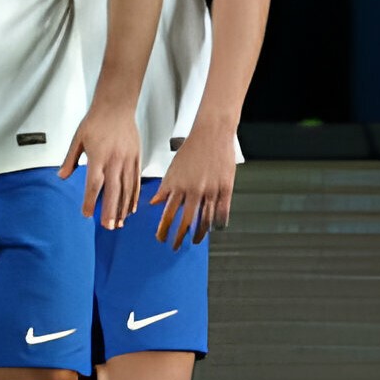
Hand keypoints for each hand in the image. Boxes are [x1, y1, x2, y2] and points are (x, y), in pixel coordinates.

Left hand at [62, 102, 141, 230]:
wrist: (116, 106)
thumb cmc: (96, 121)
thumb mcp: (78, 139)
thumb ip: (69, 160)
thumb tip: (61, 176)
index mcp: (98, 157)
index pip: (94, 184)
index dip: (90, 201)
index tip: (87, 214)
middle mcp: (114, 160)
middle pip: (113, 190)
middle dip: (111, 211)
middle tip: (108, 226)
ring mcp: (128, 160)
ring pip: (127, 188)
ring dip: (123, 207)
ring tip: (120, 222)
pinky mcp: (136, 157)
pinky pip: (136, 180)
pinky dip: (134, 195)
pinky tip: (132, 207)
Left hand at [149, 122, 236, 247]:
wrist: (211, 134)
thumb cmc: (191, 149)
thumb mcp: (172, 168)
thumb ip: (165, 188)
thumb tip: (154, 204)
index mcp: (178, 185)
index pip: (168, 214)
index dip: (164, 229)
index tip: (160, 238)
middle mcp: (193, 190)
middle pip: (185, 221)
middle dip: (178, 236)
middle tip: (174, 246)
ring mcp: (210, 190)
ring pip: (204, 220)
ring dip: (198, 234)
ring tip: (194, 240)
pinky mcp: (225, 188)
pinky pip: (222, 211)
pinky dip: (218, 223)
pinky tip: (214, 229)